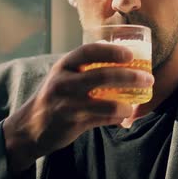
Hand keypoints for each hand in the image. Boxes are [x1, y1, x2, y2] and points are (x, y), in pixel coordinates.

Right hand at [2, 43, 153, 172]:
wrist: (29, 127)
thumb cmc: (54, 97)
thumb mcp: (64, 76)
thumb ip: (86, 68)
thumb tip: (123, 60)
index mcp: (64, 65)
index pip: (89, 51)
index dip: (111, 51)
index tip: (130, 55)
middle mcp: (63, 82)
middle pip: (102, 76)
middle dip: (130, 77)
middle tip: (148, 78)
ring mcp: (67, 104)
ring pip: (104, 103)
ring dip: (125, 104)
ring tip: (136, 105)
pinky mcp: (71, 122)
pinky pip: (101, 120)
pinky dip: (116, 118)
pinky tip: (124, 117)